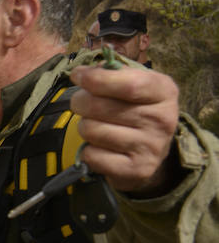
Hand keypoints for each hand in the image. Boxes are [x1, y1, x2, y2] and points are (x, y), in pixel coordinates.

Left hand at [69, 64, 179, 194]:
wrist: (149, 151)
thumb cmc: (133, 108)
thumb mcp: (130, 82)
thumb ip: (108, 72)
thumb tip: (82, 74)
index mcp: (164, 91)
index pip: (129, 85)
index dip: (96, 79)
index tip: (78, 76)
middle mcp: (163, 119)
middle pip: (99, 106)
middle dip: (81, 102)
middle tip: (84, 105)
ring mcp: (152, 147)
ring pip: (92, 130)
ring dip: (85, 127)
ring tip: (98, 127)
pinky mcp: (137, 170)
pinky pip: (92, 155)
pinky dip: (88, 151)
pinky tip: (102, 147)